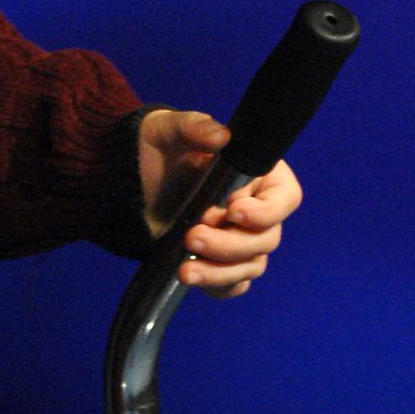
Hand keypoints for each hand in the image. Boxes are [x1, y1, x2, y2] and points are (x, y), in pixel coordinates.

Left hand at [137, 108, 301, 296]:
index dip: (266, 212)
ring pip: (251, 266)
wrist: (129, 183)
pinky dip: (217, 285)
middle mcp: (256, 210)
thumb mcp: (168, 131)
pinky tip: (192, 278)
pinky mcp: (220, 262)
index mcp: (258, 174)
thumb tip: (221, 137)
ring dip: (220, 271)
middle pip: (266, 239)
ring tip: (185, 270)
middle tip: (192, 236)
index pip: (285, 199)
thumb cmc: (157, 149)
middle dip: (230, 244)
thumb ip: (194, 128)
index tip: (232, 212)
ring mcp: (239, 239)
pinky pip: (233, 284)